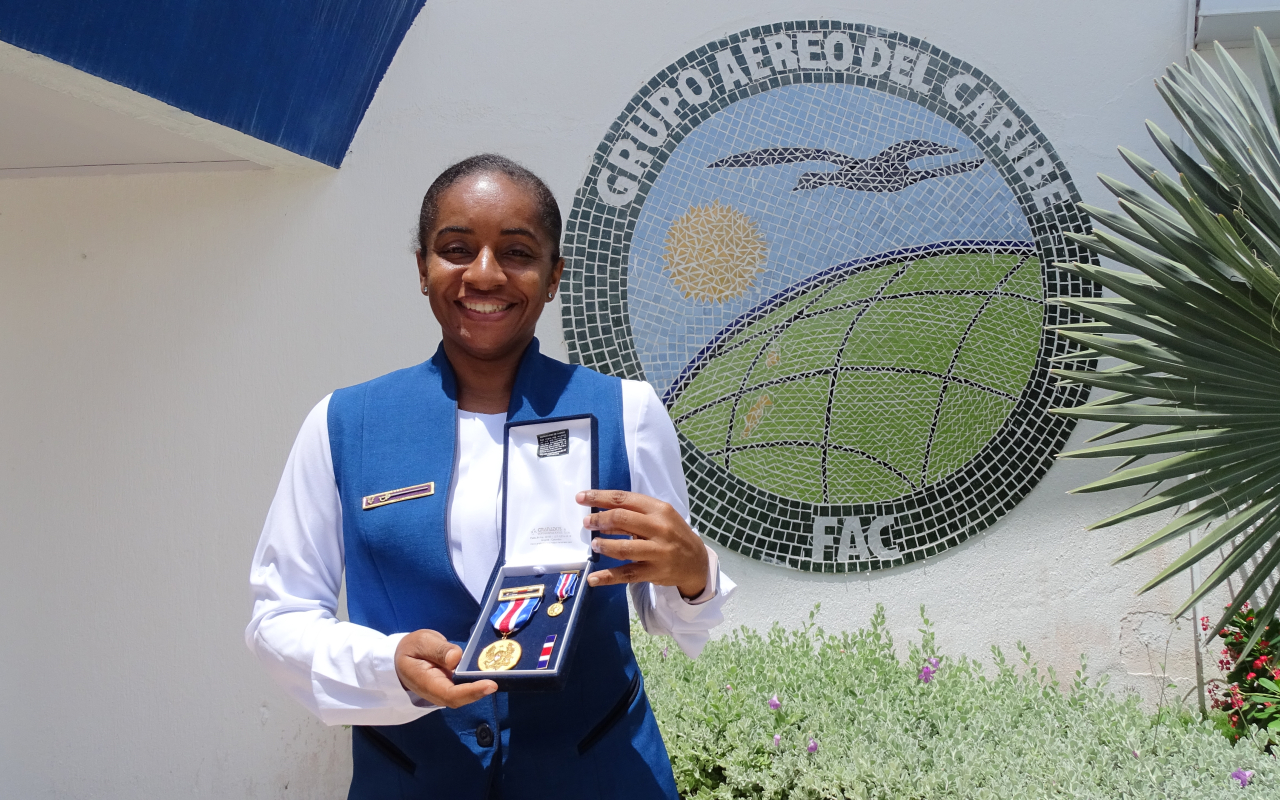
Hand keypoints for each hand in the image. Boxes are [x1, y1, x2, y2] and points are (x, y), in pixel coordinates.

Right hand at [395, 629, 496, 707]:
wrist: (403, 657)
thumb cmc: (412, 648)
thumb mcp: (422, 642)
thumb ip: (438, 650)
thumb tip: (455, 659)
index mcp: (426, 682)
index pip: (450, 694)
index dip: (471, 691)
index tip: (490, 685)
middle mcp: (436, 692)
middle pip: (460, 698)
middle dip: (480, 691)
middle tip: (501, 679)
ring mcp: (444, 691)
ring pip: (464, 695)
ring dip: (481, 688)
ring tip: (500, 676)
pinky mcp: (451, 687)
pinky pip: (465, 688)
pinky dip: (478, 683)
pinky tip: (491, 673)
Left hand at [577, 490, 709, 598]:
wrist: (696, 562)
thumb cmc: (673, 534)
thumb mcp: (660, 518)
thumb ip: (635, 515)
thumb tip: (602, 515)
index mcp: (659, 509)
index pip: (624, 499)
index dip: (599, 497)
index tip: (581, 498)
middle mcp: (659, 528)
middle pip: (622, 519)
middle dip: (599, 520)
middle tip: (587, 523)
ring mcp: (657, 552)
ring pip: (623, 548)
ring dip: (604, 545)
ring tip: (594, 544)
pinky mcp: (654, 572)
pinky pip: (627, 574)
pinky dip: (607, 577)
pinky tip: (593, 579)